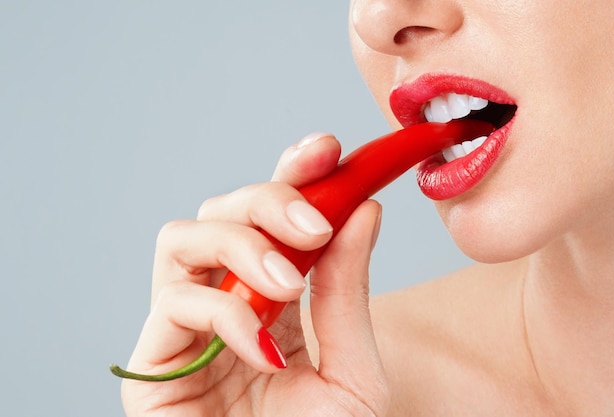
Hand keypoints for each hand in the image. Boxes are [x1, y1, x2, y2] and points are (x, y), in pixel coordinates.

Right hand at [120, 133, 389, 415]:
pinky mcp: (153, 361)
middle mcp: (226, 301)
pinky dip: (225, 312)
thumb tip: (363, 210)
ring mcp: (186, 327)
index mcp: (275, 298)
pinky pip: (176, 302)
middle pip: (223, 210)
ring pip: (187, 237)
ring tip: (289, 281)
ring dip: (243, 245)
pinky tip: (263, 347)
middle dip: (269, 201)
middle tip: (315, 222)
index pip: (273, 218)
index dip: (294, 173)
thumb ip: (348, 291)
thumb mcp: (352, 369)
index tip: (328, 148)